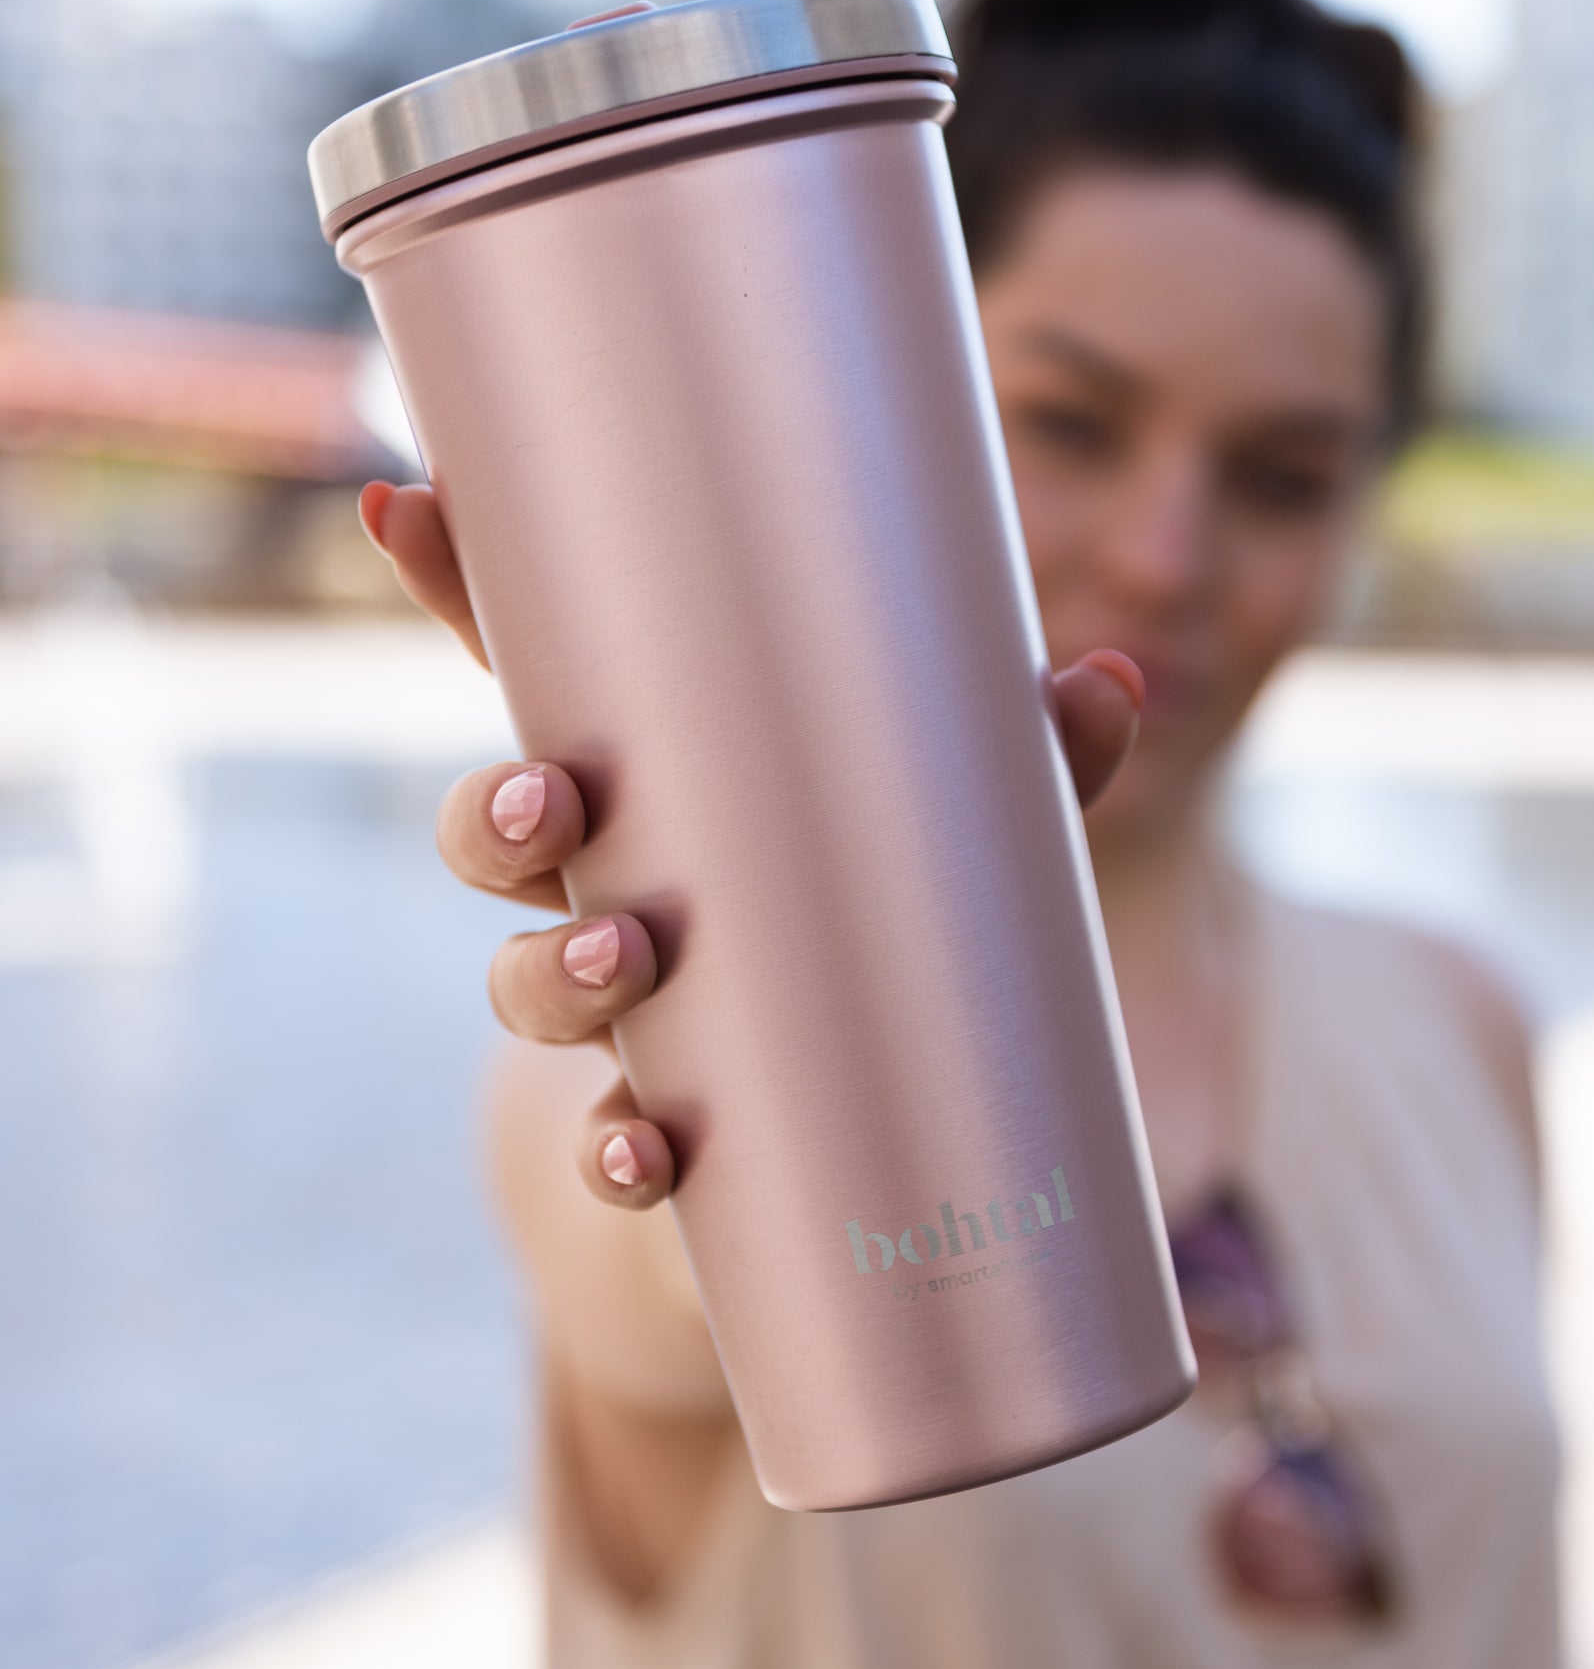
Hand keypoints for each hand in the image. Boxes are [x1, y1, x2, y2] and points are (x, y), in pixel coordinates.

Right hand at [358, 478, 1145, 1212]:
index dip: (464, 593)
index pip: (548, 681)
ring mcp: (629, 1020)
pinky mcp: (663, 1138)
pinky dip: (614, 1154)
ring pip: (526, 980)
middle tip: (557, 800)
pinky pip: (605, 1146)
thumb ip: (1032, 763)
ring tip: (625, 955)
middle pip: (497, 833)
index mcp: (668, 791)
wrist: (878, 1163)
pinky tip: (643, 1151)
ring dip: (553, 966)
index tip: (407, 504)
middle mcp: (616, 892)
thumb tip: (1112, 678)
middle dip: (498, 809)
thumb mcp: (976, 844)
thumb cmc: (903, 946)